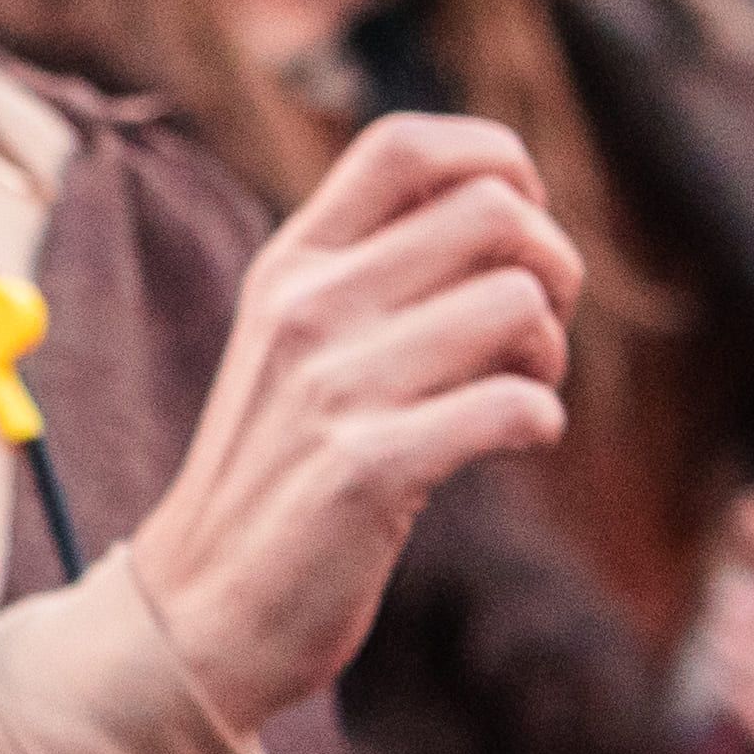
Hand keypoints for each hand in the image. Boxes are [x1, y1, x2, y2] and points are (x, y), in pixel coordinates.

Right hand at [120, 115, 586, 731]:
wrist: (199, 610)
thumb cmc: (280, 474)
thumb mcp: (298, 347)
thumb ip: (374, 276)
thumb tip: (510, 217)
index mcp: (290, 265)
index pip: (406, 143)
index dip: (498, 161)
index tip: (515, 233)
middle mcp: (305, 308)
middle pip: (494, 211)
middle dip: (554, 265)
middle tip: (531, 335)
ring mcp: (329, 388)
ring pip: (518, 305)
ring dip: (551, 354)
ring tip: (515, 395)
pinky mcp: (364, 470)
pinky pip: (513, 406)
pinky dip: (539, 422)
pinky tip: (511, 444)